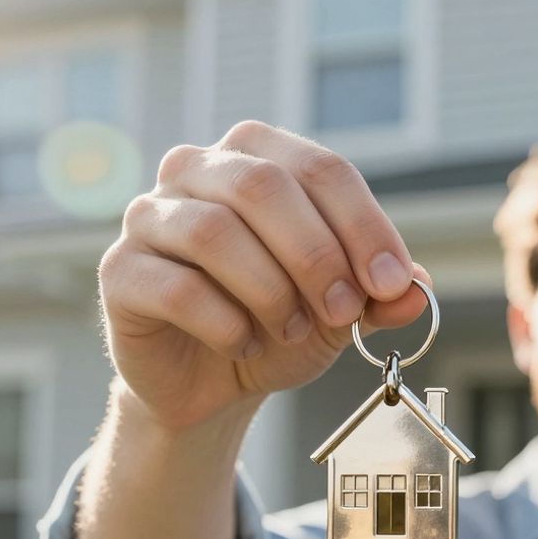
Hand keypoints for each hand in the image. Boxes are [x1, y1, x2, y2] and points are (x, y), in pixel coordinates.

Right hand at [98, 121, 431, 430]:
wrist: (213, 381)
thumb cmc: (277, 322)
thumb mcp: (342, 308)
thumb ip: (381, 294)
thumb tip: (417, 289)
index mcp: (256, 156)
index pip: (319, 168)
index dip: (364, 225)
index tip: (392, 282)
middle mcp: (196, 169)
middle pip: (263, 186)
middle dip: (317, 255)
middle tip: (344, 311)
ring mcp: (150, 216)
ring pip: (215, 232)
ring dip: (270, 290)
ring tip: (292, 329)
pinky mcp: (120, 271)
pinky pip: (177, 288)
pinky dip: (226, 324)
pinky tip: (244, 345)